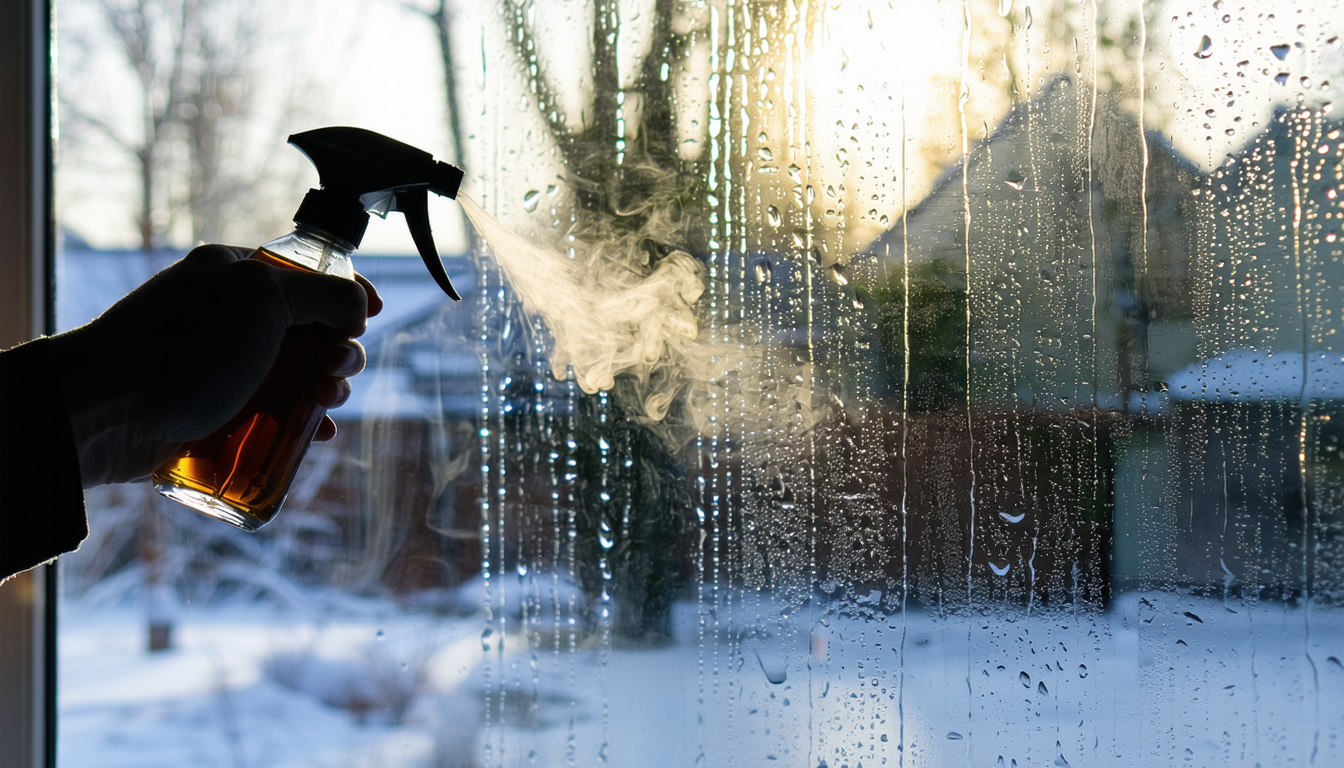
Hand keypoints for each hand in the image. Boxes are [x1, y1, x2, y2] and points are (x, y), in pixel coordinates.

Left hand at [48, 244, 382, 486]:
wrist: (106, 412)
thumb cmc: (183, 347)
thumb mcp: (264, 297)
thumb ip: (323, 292)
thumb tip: (357, 308)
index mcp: (237, 275)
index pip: (307, 274)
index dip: (347, 293)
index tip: (371, 315)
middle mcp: (230, 315)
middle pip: (311, 329)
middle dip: (338, 350)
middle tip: (334, 370)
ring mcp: (221, 365)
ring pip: (296, 375)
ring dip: (325, 389)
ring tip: (323, 405)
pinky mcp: (214, 411)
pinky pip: (272, 414)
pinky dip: (300, 423)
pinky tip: (313, 435)